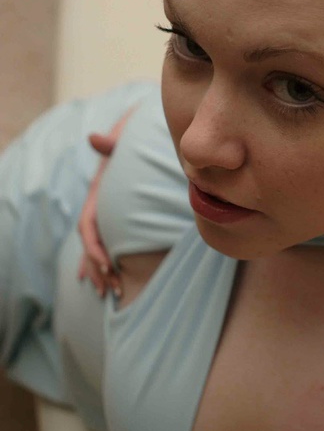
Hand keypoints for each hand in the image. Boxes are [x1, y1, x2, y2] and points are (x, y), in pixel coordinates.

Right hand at [77, 107, 136, 297]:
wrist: (129, 140)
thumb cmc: (127, 144)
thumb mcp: (119, 143)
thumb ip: (109, 143)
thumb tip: (94, 137)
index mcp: (96, 195)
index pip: (87, 227)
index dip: (94, 248)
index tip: (109, 265)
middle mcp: (96, 207)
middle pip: (89, 244)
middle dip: (98, 267)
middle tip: (111, 289)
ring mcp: (103, 214)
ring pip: (94, 248)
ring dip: (100, 271)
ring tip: (109, 293)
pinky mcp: (114, 218)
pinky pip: (103, 245)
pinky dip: (101, 263)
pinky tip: (103, 279)